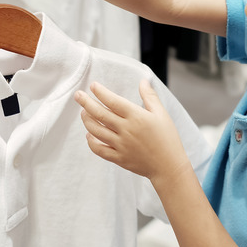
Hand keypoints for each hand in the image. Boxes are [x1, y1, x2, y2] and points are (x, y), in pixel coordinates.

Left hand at [75, 80, 190, 182]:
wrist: (168, 166)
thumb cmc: (167, 138)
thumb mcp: (161, 114)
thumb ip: (150, 96)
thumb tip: (143, 81)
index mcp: (136, 117)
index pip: (112, 101)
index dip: (100, 92)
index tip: (93, 86)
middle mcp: (125, 130)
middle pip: (100, 114)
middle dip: (86, 103)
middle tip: (78, 95)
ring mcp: (120, 145)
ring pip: (96, 130)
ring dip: (87, 120)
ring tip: (83, 112)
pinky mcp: (118, 158)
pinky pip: (99, 149)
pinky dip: (91, 141)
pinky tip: (89, 135)